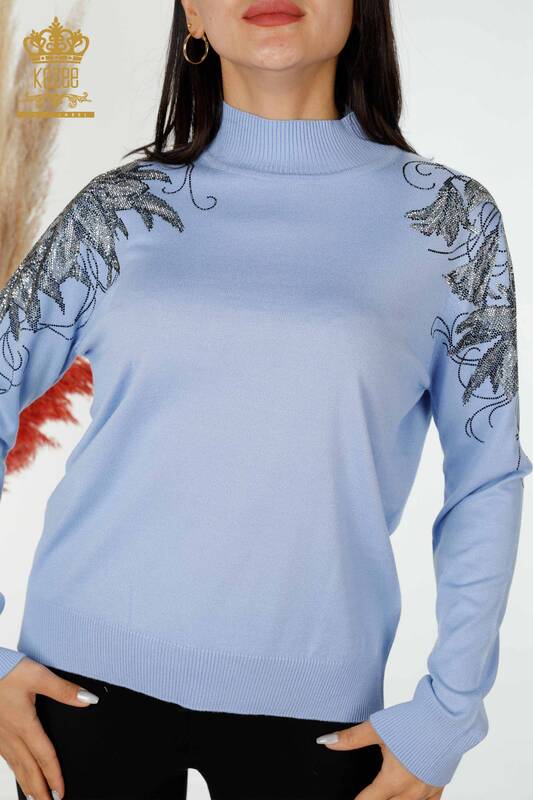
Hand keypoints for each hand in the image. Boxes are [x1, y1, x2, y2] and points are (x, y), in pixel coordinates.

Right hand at [0, 657, 98, 799]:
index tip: (61, 792)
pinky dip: (14, 770)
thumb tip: (88, 700)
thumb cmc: (5, 670)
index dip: (54, 776)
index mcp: (25, 724)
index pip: (44, 756)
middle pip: (28, 768)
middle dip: (40, 789)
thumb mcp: (38, 675)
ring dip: (27, 783)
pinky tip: (17, 772)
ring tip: (35, 797)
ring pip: (15, 765)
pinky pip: (5, 757)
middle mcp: (11, 734)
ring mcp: (0, 735)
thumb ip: (63, 689)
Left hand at [316, 719, 444, 798]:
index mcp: (392, 781)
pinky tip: (411, 798)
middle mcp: (410, 792)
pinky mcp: (440, 784)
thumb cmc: (414, 721)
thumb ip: (351, 738)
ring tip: (387, 795)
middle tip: (370, 795)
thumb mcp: (378, 728)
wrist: (448, 716)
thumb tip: (325, 742)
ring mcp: (427, 790)